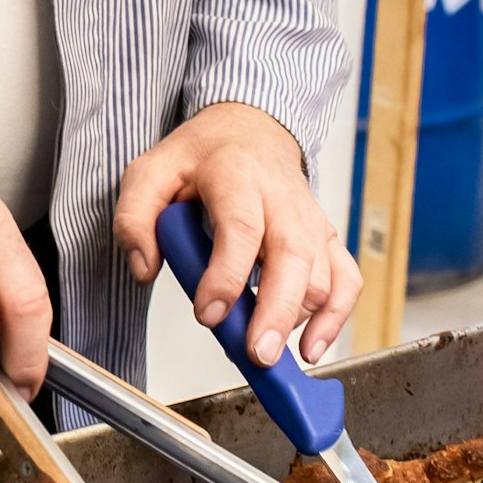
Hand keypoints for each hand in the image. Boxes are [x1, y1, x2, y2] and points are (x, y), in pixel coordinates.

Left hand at [112, 103, 360, 370]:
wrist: (249, 128)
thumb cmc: (202, 155)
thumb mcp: (150, 171)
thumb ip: (135, 218)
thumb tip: (144, 269)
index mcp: (235, 175)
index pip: (240, 228)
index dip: (227, 276)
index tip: (208, 313)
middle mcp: (281, 197)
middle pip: (292, 255)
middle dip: (276, 311)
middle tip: (256, 354)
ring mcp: (309, 218)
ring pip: (322, 273)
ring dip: (300, 319)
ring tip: (267, 353)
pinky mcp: (325, 237)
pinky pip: (346, 279)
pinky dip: (336, 317)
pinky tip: (311, 346)